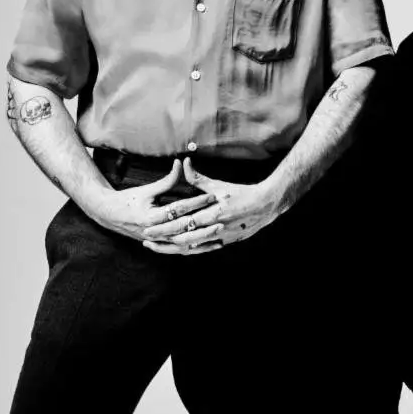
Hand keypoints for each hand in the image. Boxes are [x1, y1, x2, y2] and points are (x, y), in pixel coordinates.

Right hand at [88, 159, 215, 241]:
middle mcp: (154, 232)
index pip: (179, 209)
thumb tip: (181, 163)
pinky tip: (209, 245)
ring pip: (183, 243)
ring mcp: (157, 241)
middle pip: (183, 228)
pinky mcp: (159, 245)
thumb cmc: (127, 199)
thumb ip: (167, 180)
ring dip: (202, 239)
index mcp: (151, 217)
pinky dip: (195, 248)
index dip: (196, 202)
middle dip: (204, 222)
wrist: (108, 215)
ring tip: (219, 233)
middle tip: (222, 216)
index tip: (212, 196)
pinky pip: (179, 249)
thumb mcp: (147, 190)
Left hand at [140, 158, 283, 254]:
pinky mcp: (226, 243)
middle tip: (146, 238)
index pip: (181, 222)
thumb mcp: (219, 186)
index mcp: (212, 213)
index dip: (163, 226)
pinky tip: (178, 249)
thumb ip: (199, 178)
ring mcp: (220, 238)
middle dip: (162, 239)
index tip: (147, 226)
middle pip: (182, 238)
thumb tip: (184, 163)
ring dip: (173, 248)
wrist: (266, 206)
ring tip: (158, 246)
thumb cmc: (242, 193)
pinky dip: (189, 250)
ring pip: (191, 247)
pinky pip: (203, 250)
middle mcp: (214, 229)